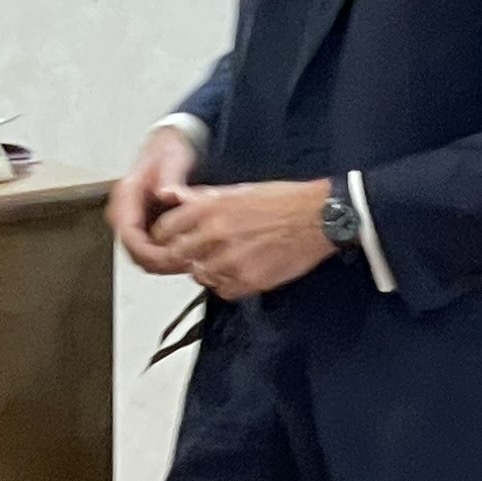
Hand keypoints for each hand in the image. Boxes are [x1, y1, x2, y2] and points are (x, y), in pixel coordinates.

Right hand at [109, 124, 201, 276]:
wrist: (169, 145)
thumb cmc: (169, 150)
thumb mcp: (173, 158)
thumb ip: (170, 178)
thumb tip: (167, 194)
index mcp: (126, 194)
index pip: (128, 234)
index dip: (148, 252)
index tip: (170, 258)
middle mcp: (124, 209)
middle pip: (133, 251)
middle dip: (159, 263)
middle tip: (185, 264)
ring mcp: (132, 220)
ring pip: (141, 256)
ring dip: (164, 264)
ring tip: (189, 261)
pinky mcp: (142, 226)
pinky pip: (149, 251)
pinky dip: (166, 257)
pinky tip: (185, 255)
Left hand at [157, 177, 338, 299]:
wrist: (318, 217)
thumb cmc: (281, 201)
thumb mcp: (236, 190)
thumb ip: (200, 198)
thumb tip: (172, 198)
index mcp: (209, 207)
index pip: (163, 230)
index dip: (165, 237)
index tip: (171, 239)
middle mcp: (215, 233)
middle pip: (176, 256)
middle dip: (182, 255)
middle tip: (194, 254)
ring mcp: (230, 260)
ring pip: (198, 275)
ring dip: (206, 270)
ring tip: (225, 259)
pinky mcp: (248, 280)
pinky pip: (222, 290)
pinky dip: (226, 284)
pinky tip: (240, 270)